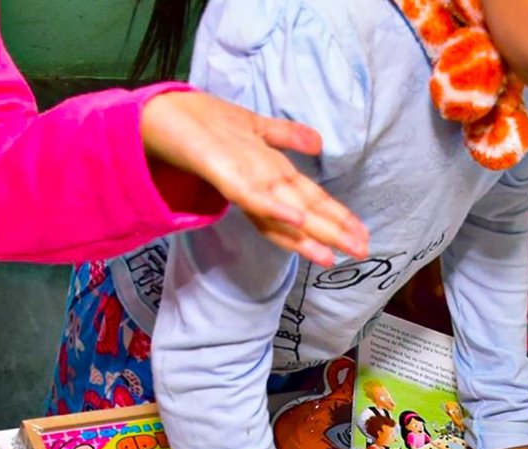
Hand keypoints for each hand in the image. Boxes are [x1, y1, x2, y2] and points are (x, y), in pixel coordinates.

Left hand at [140, 90, 369, 267]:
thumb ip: (287, 137)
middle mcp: (259, 188)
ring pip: (286, 213)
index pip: (307, 205)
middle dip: (334, 234)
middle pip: (304, 215)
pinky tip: (298, 221)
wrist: (164, 117)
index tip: (360, 238)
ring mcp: (244, 184)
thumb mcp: (255, 127)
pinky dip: (276, 211)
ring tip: (338, 252)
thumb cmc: (207, 126)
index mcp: (267, 181)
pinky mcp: (224, 176)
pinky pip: (255, 198)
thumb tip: (318, 141)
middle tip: (363, 252)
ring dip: (313, 233)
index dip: (334, 222)